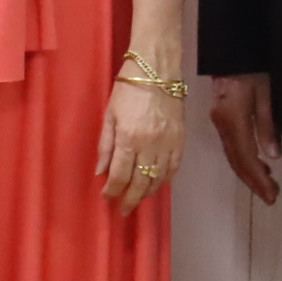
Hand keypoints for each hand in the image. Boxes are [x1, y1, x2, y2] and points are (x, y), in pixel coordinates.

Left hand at [96, 74, 185, 212]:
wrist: (157, 71)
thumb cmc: (127, 89)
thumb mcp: (109, 115)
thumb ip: (105, 145)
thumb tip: (100, 171)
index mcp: (129, 138)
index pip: (120, 175)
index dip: (113, 190)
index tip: (107, 197)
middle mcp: (150, 145)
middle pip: (140, 182)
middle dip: (131, 199)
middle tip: (123, 209)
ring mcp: (168, 143)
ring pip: (159, 179)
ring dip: (147, 192)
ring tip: (138, 199)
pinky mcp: (181, 140)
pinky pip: (174, 168)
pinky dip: (165, 180)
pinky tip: (157, 185)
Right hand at [208, 72, 280, 205]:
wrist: (230, 47)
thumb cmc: (252, 67)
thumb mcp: (266, 93)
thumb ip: (268, 124)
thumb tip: (272, 156)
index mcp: (233, 120)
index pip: (245, 158)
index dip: (258, 179)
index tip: (272, 196)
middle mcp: (222, 124)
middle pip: (236, 160)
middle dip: (253, 181)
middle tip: (271, 196)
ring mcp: (218, 121)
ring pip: (232, 154)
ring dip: (248, 171)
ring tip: (267, 183)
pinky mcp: (220, 116)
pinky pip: (231, 145)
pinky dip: (244, 158)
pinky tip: (257, 161)